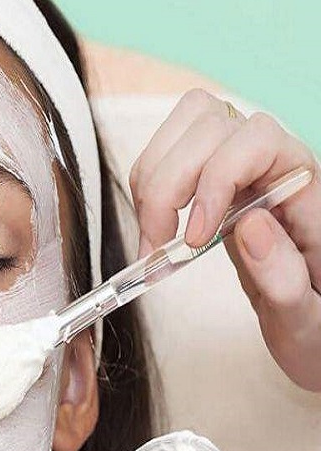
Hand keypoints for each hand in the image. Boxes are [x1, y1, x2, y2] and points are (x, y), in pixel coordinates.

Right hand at [130, 88, 320, 390]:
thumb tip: (251, 225)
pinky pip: (170, 147)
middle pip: (209, 123)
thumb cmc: (315, 324)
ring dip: (152, 178)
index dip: (215, 180)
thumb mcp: (309, 319)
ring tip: (153, 237)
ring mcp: (240, 162)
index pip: (256, 142)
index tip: (193, 239)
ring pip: (185, 124)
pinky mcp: (210, 173)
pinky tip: (153, 227)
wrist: (310, 326)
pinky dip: (146, 183)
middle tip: (157, 246)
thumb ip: (286, 276)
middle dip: (168, 183)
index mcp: (305, 186)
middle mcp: (274, 161)